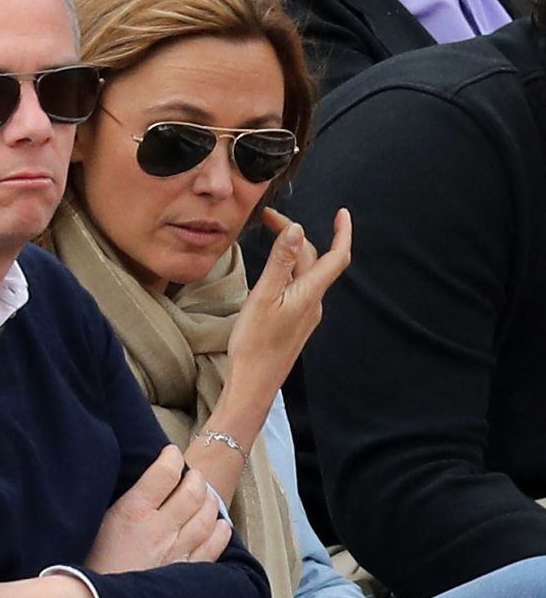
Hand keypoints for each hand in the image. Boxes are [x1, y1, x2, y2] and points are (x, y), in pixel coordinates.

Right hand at [86, 444, 231, 574]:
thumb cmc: (86, 568)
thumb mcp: (95, 526)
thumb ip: (120, 505)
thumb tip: (136, 487)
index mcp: (134, 511)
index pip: (164, 472)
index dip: (172, 458)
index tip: (172, 454)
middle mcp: (160, 528)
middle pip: (192, 492)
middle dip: (195, 478)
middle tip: (192, 474)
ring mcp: (177, 552)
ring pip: (207, 516)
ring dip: (209, 500)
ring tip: (205, 494)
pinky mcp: (185, 573)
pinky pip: (214, 546)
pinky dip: (220, 531)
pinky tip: (219, 525)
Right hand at [222, 205, 351, 425]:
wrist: (253, 383)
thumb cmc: (255, 345)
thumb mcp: (264, 297)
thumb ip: (281, 262)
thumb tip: (296, 230)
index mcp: (309, 293)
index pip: (336, 256)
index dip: (343, 232)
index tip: (342, 213)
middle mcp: (313, 303)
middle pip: (314, 261)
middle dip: (296, 237)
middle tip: (270, 221)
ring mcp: (305, 315)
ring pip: (304, 276)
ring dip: (291, 255)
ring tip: (270, 240)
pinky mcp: (294, 324)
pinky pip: (296, 291)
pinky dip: (287, 274)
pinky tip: (271, 275)